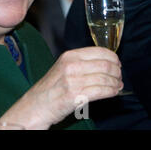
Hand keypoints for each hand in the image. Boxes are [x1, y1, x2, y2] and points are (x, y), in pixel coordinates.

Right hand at [0, 47, 122, 128]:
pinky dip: (111, 91)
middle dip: (117, 72)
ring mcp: (73, 81)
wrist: (37, 104)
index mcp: (69, 56)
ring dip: (116, 83)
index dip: (113, 58)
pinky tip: (113, 92)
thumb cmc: (51, 87)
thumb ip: (81, 62)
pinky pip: (102, 91)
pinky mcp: (76, 95)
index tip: (117, 64)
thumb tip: (107, 63)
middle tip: (118, 77)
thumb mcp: (63, 67)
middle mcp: (71, 66)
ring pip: (106, 78)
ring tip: (117, 86)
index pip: (100, 51)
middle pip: (106, 64)